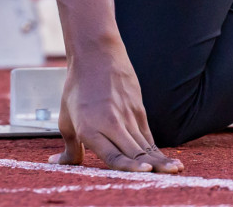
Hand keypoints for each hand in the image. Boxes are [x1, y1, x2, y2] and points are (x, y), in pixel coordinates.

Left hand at [56, 46, 182, 172]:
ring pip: (145, 145)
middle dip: (149, 167)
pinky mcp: (138, 110)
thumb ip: (69, 147)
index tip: (144, 172)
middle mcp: (110, 124)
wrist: (96, 56)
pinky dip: (158, 150)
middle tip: (163, 177)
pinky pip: (148, 136)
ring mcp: (127, 116)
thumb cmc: (77, 89)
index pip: (112, 154)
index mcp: (89, 128)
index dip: (129, 166)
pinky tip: (169, 161)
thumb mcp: (66, 119)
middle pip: (133, 152)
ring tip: (175, 170)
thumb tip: (57, 164)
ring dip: (161, 160)